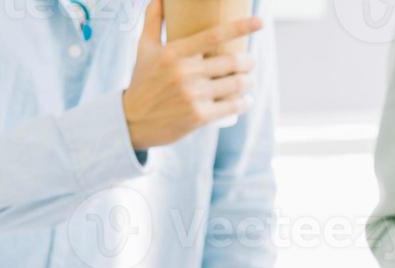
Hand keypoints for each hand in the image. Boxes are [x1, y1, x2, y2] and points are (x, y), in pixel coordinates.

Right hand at [123, 0, 261, 150]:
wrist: (134, 119)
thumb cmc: (143, 80)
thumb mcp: (144, 48)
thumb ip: (153, 20)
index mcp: (173, 53)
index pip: (214, 36)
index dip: (240, 27)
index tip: (260, 22)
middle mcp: (184, 73)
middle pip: (232, 62)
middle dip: (249, 62)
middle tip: (250, 62)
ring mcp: (193, 95)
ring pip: (236, 84)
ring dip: (249, 81)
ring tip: (249, 79)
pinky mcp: (200, 116)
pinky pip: (233, 107)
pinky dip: (244, 102)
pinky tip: (247, 99)